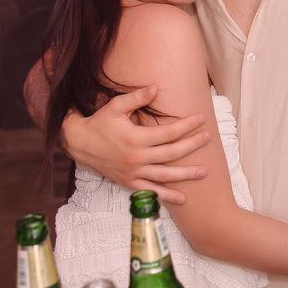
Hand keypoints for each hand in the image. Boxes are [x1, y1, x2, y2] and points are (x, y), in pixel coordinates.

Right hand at [63, 85, 210, 204]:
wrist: (80, 144)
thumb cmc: (100, 122)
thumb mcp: (116, 106)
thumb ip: (137, 98)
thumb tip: (157, 88)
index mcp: (136, 138)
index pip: (168, 133)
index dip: (186, 126)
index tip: (200, 119)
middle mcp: (137, 158)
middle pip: (171, 153)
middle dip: (192, 145)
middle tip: (208, 138)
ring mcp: (133, 173)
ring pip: (165, 175)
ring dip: (186, 174)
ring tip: (204, 171)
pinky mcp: (129, 183)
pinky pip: (150, 191)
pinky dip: (167, 196)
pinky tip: (182, 198)